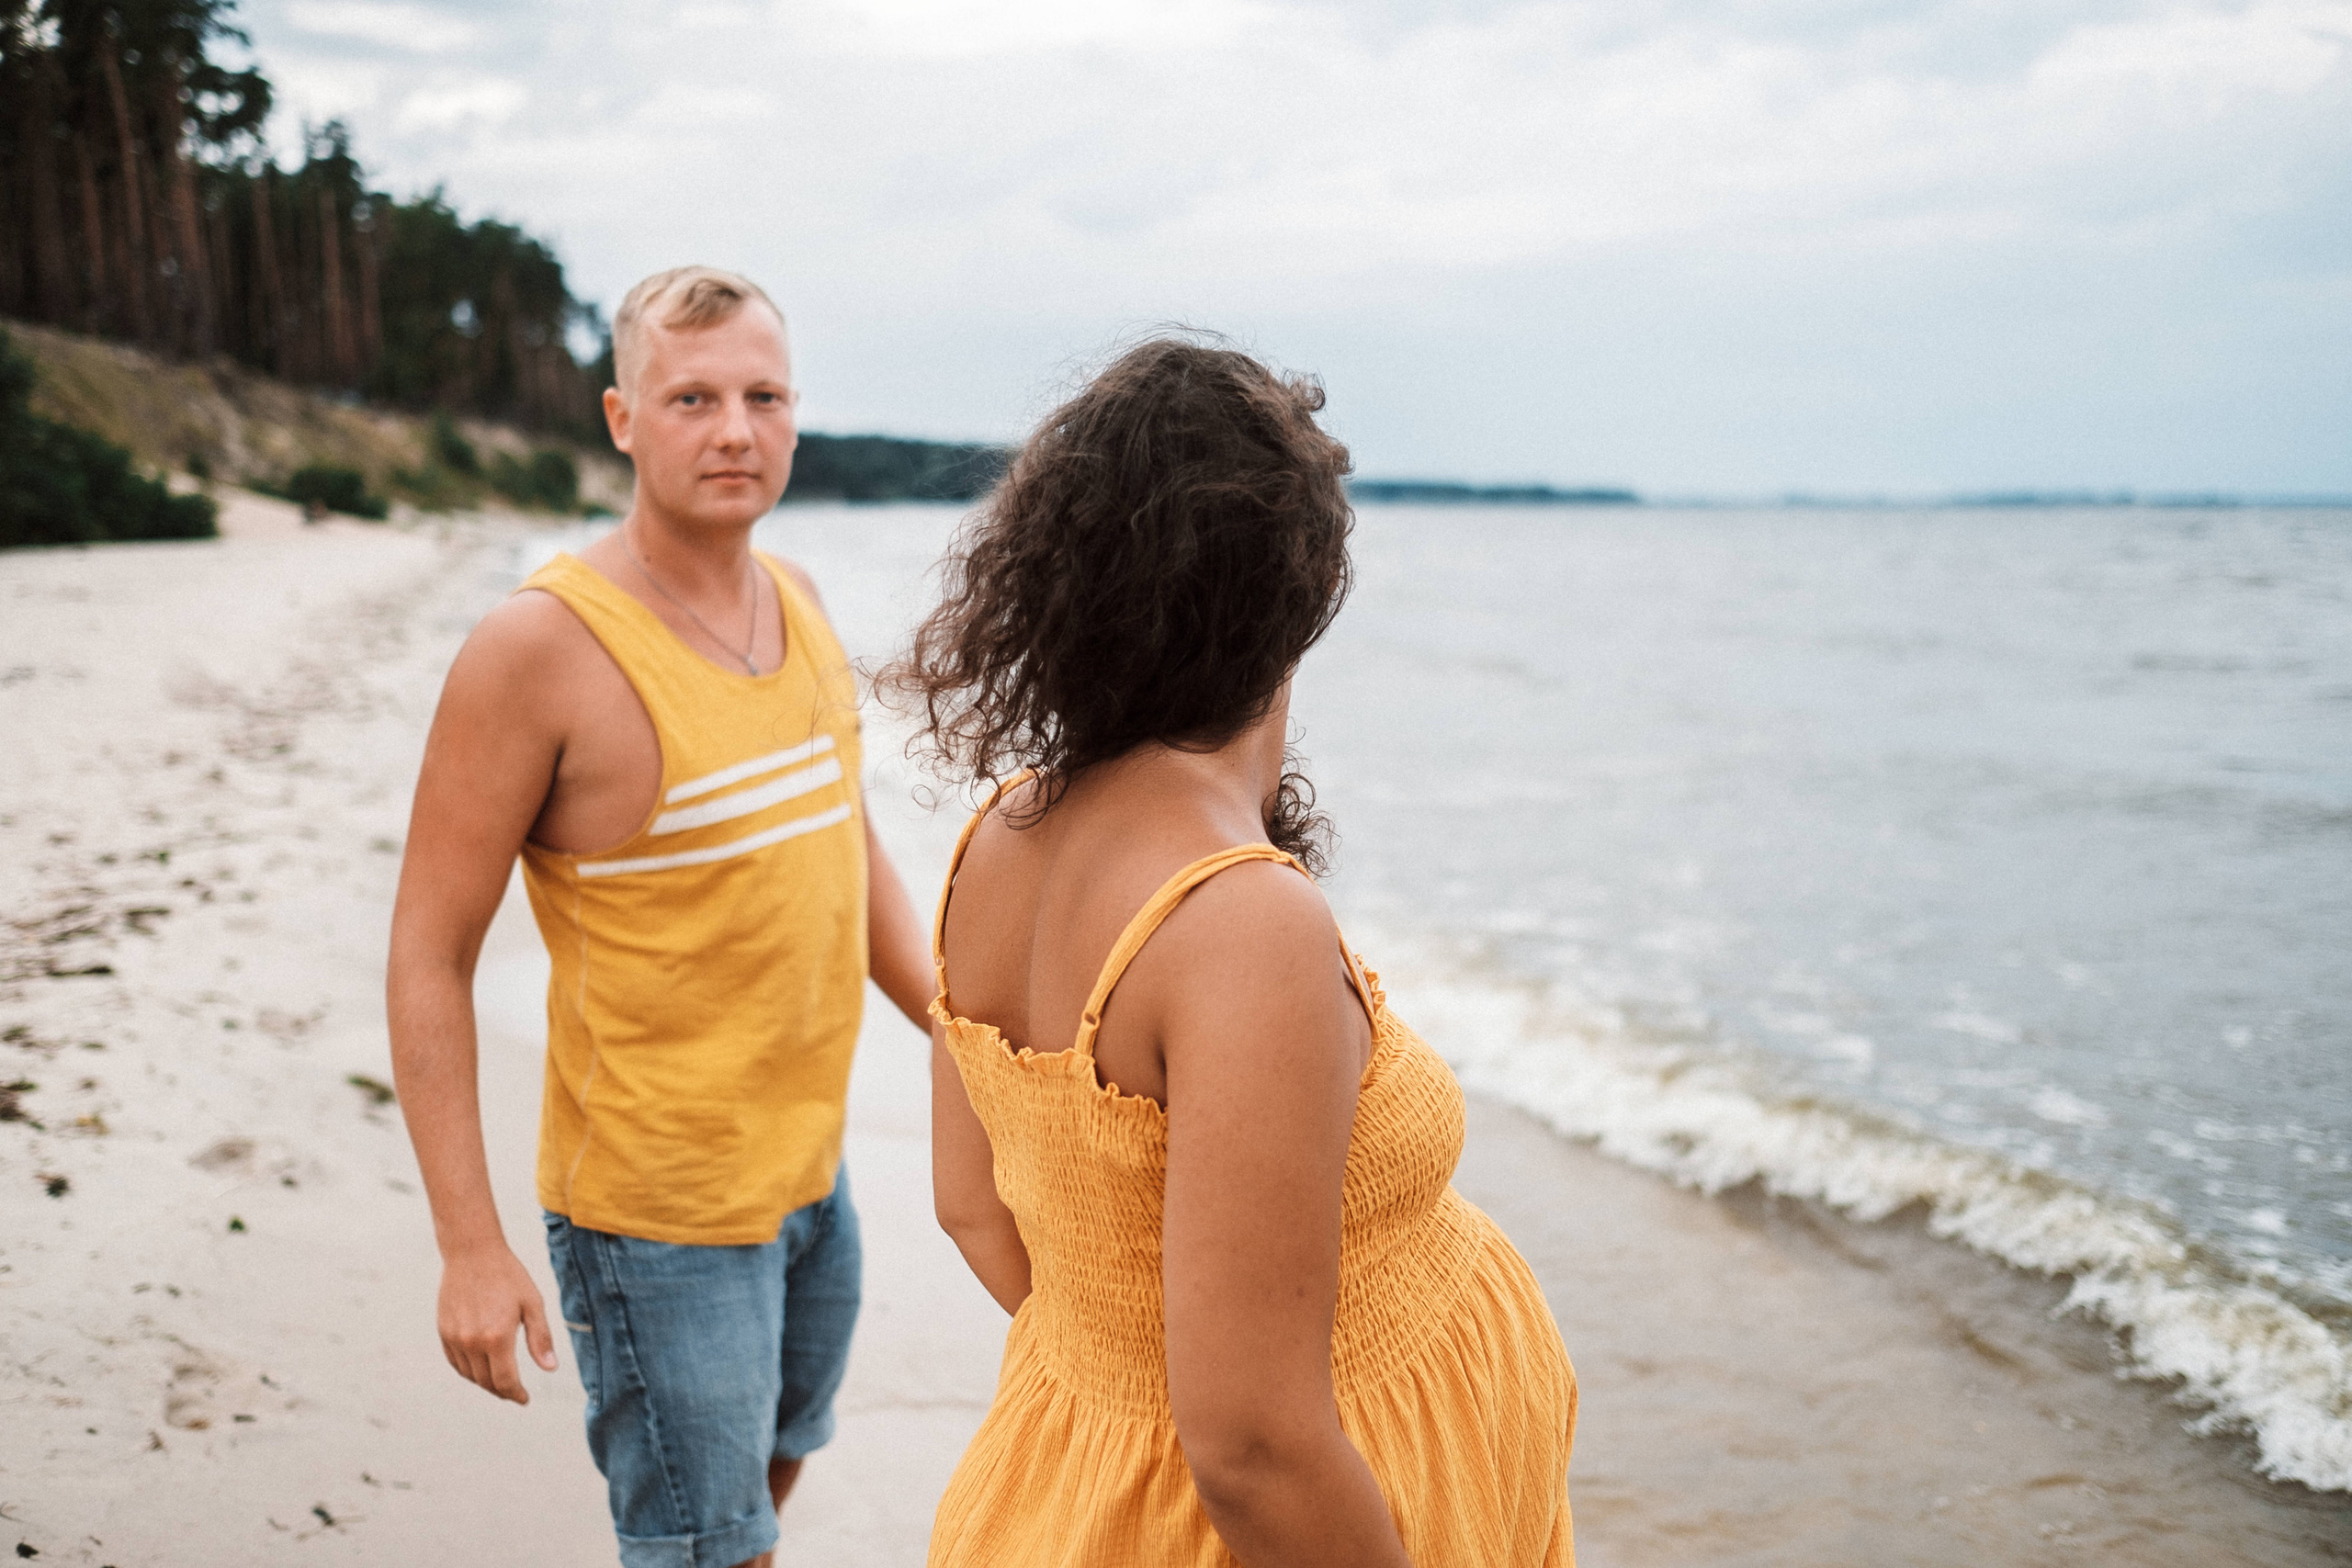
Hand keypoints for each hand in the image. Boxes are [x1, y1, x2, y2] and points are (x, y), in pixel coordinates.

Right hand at [437, 1244, 557, 1402]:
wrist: (473, 1253)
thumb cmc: (508, 1276)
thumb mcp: (532, 1304)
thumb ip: (540, 1338)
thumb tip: (550, 1368)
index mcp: (497, 1337)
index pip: (505, 1381)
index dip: (516, 1395)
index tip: (524, 1399)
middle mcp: (472, 1342)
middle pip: (486, 1382)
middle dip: (502, 1391)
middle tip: (514, 1392)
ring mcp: (454, 1338)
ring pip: (469, 1375)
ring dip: (485, 1383)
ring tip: (500, 1381)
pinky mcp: (443, 1332)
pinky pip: (456, 1363)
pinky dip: (468, 1371)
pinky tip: (481, 1368)